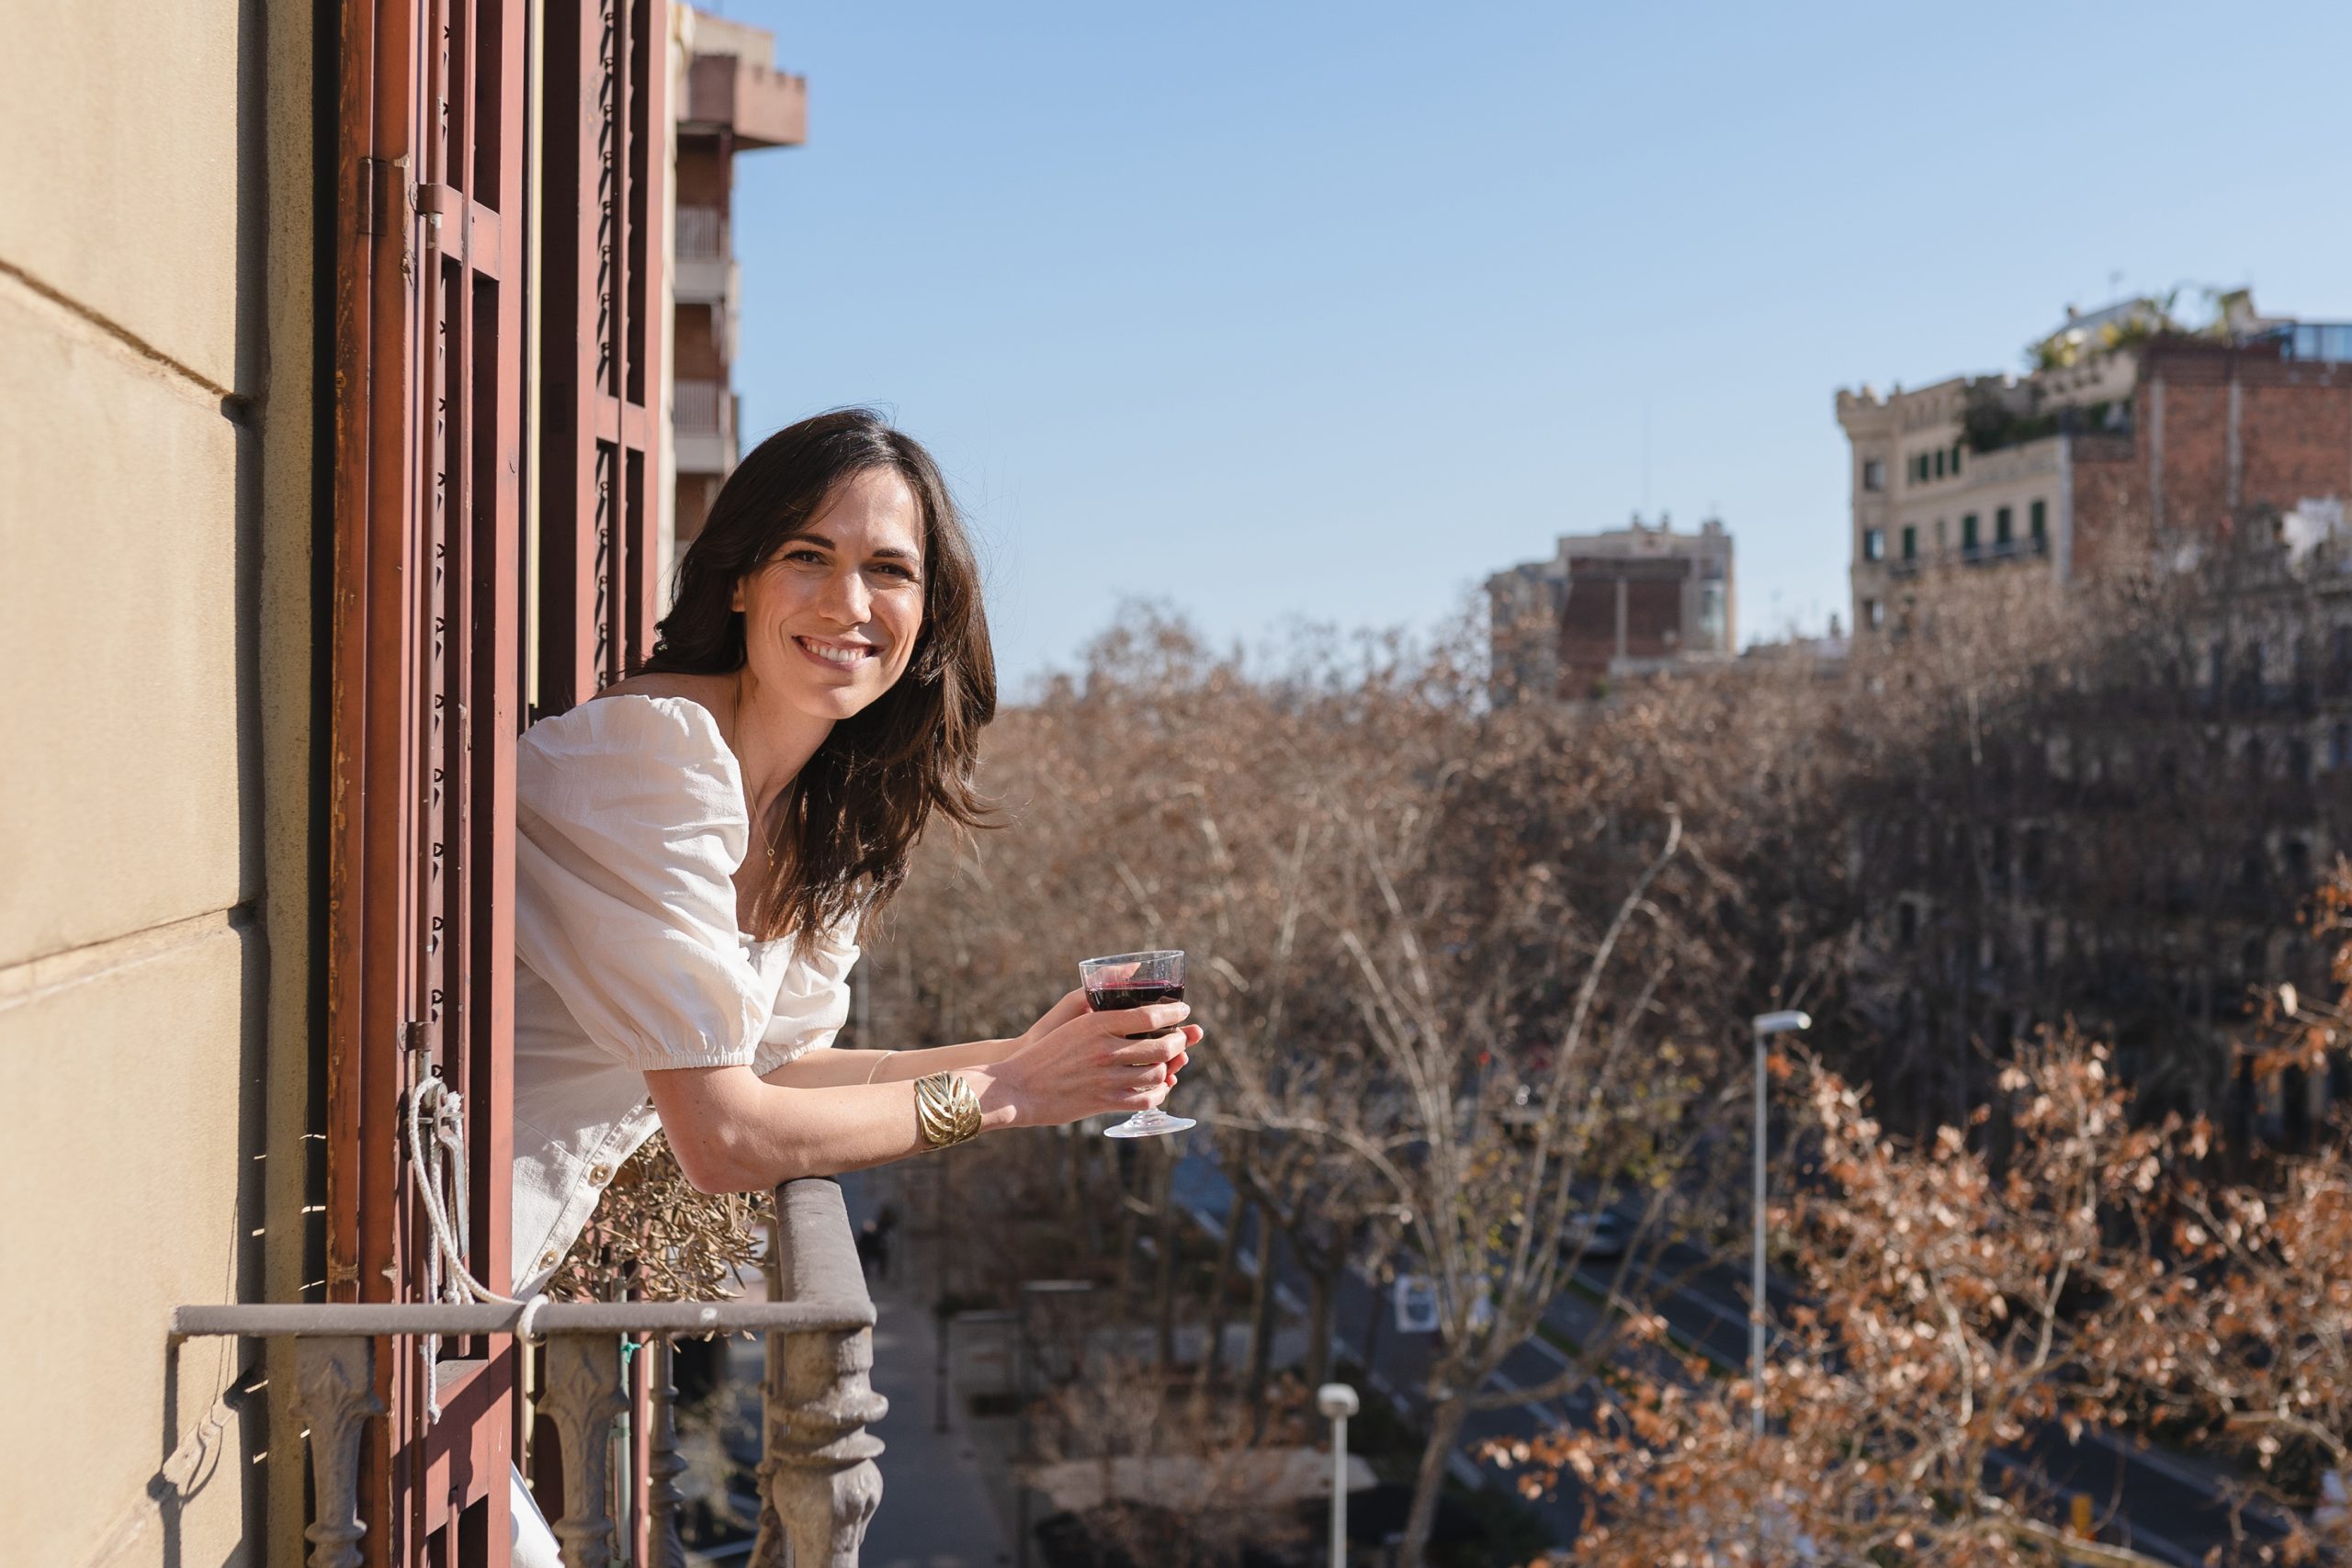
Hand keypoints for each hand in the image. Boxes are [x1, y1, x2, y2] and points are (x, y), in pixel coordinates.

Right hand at [980, 996, 1202, 1128]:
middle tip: (1181, 1038)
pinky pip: (1144, 1099)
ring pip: (1156, 1073)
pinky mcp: (1104, 1101)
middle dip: (1178, 1042)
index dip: (1173, 1012)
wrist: (1019, 1087)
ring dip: (1169, 1068)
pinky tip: (1158, 1088)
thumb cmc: (1046, 1053)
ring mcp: (1106, 1077)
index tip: (1183, 1010)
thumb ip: (1104, 1017)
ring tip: (1170, 1062)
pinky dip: (1158, 1094)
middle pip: (1161, 1046)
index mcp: (1097, 1024)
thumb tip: (1135, 1008)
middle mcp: (1105, 1049)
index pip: (1149, 1014)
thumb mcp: (1074, 1024)